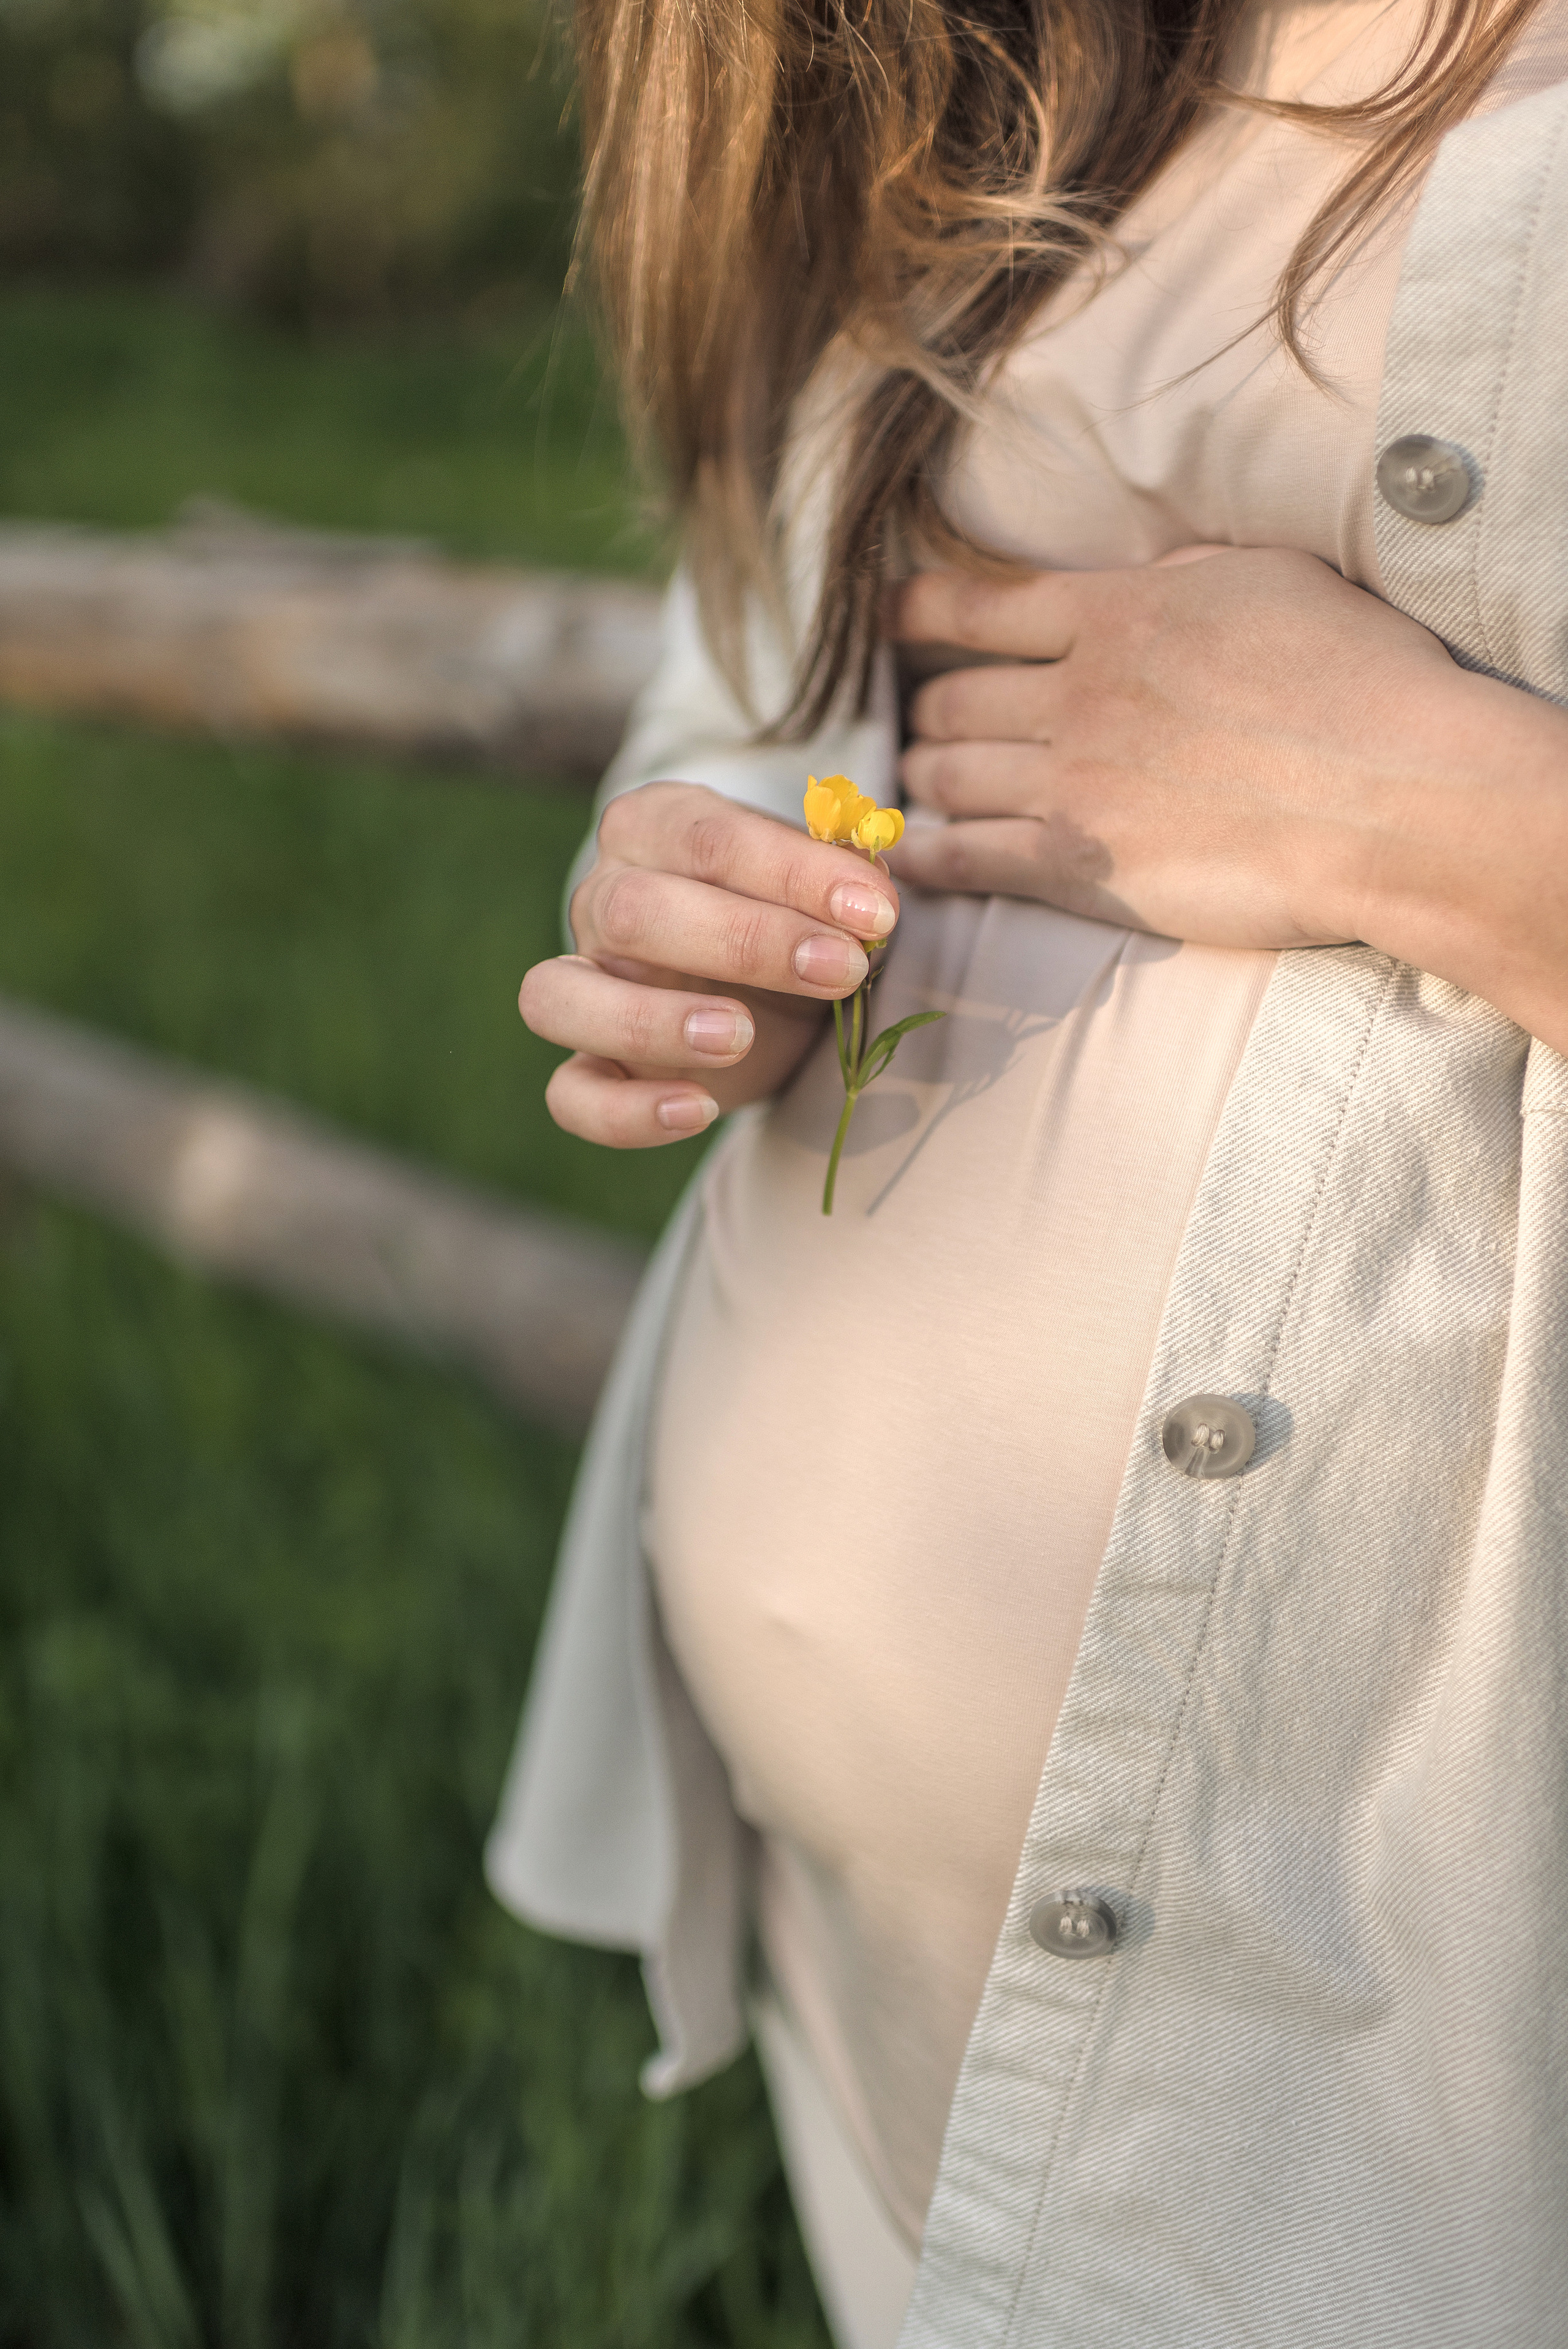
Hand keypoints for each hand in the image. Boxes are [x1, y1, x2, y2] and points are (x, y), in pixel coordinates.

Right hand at [520, 781, 899, 1146]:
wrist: (772, 991)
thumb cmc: (793, 917)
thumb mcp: (822, 888)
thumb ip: (844, 877)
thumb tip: (872, 888)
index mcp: (655, 828)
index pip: (710, 837)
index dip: (794, 873)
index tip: (874, 910)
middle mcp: (601, 898)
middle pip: (634, 910)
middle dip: (746, 940)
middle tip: (840, 969)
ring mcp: (581, 984)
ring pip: (561, 996)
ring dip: (652, 1020)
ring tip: (739, 1035)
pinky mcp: (588, 1067)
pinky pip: (570, 1096)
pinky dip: (625, 1112)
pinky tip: (697, 1110)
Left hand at [888, 547, 1461, 950]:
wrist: (1393, 796)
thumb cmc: (1360, 683)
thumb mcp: (1270, 581)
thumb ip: (1187, 576)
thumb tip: (1146, 577)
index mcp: (1115, 614)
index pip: (977, 606)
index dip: (917, 614)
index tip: (890, 622)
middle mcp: (1074, 694)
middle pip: (951, 698)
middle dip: (928, 709)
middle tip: (923, 722)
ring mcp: (1070, 783)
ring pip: (948, 774)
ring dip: (925, 776)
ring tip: (922, 781)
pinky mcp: (1079, 865)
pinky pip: (968, 857)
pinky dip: (926, 855)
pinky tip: (904, 857)